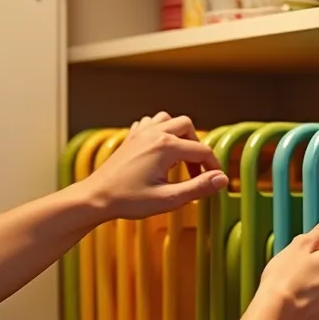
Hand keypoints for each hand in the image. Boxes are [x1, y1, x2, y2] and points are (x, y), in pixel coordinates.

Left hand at [85, 112, 228, 219]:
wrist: (96, 197)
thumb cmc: (128, 200)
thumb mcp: (169, 199)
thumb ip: (198, 187)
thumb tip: (222, 179)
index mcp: (166, 147)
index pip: (202, 150)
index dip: (213, 166)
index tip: (215, 180)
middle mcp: (154, 134)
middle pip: (188, 127)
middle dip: (197, 147)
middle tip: (197, 170)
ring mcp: (140, 133)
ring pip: (169, 119)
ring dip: (180, 135)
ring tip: (180, 157)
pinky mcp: (131, 138)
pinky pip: (151, 123)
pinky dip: (161, 131)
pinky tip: (161, 149)